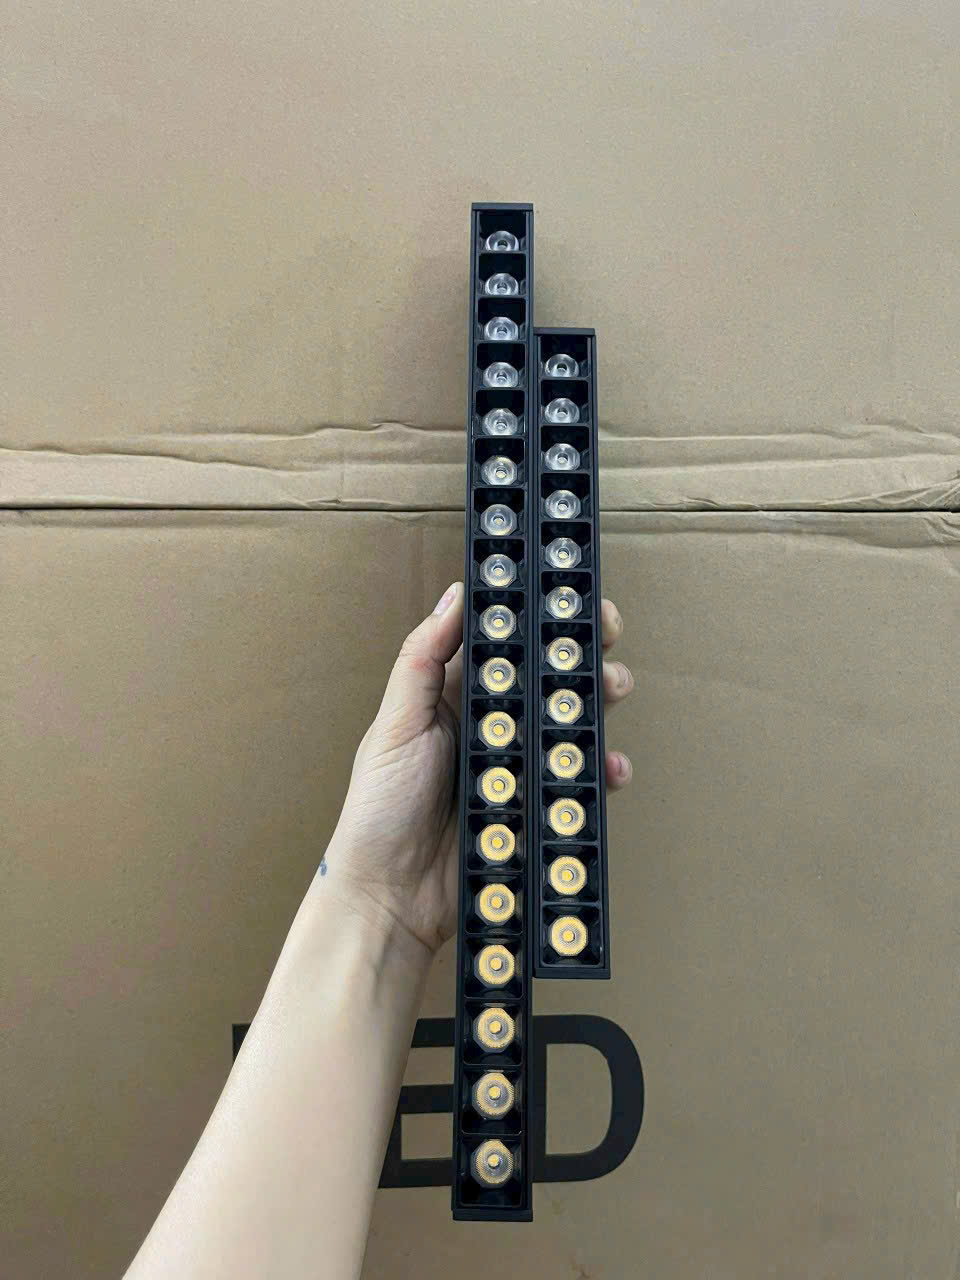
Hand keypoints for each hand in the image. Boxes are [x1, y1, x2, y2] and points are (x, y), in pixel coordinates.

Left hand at [325, 582, 633, 953]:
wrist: (389, 897)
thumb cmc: (379, 809)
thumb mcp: (395, 725)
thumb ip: (423, 659)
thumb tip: (457, 593)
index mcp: (453, 696)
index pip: (503, 643)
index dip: (535, 615)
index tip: (565, 591)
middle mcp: (491, 725)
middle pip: (546, 677)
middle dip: (580, 651)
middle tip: (607, 633)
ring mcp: (517, 766)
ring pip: (569, 721)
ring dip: (597, 701)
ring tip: (613, 688)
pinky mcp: (535, 808)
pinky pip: (577, 781)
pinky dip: (602, 771)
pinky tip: (611, 766)